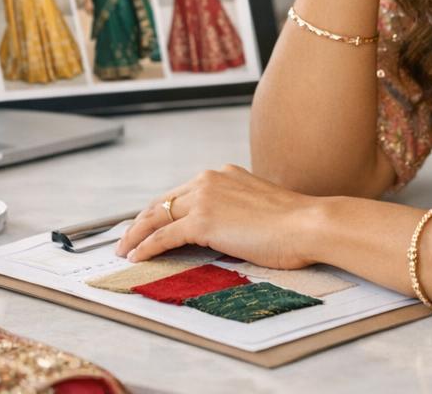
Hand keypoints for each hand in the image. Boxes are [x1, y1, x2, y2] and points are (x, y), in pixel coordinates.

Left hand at [116, 164, 319, 269]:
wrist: (308, 224)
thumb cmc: (294, 224)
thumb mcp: (259, 208)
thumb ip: (237, 211)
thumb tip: (225, 230)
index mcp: (224, 174)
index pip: (181, 193)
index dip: (160, 209)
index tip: (148, 223)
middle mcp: (209, 180)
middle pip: (162, 201)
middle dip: (141, 221)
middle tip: (127, 237)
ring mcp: (204, 198)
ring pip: (157, 216)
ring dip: (136, 234)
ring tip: (124, 250)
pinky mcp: (203, 220)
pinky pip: (164, 235)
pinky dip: (147, 247)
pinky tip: (137, 256)